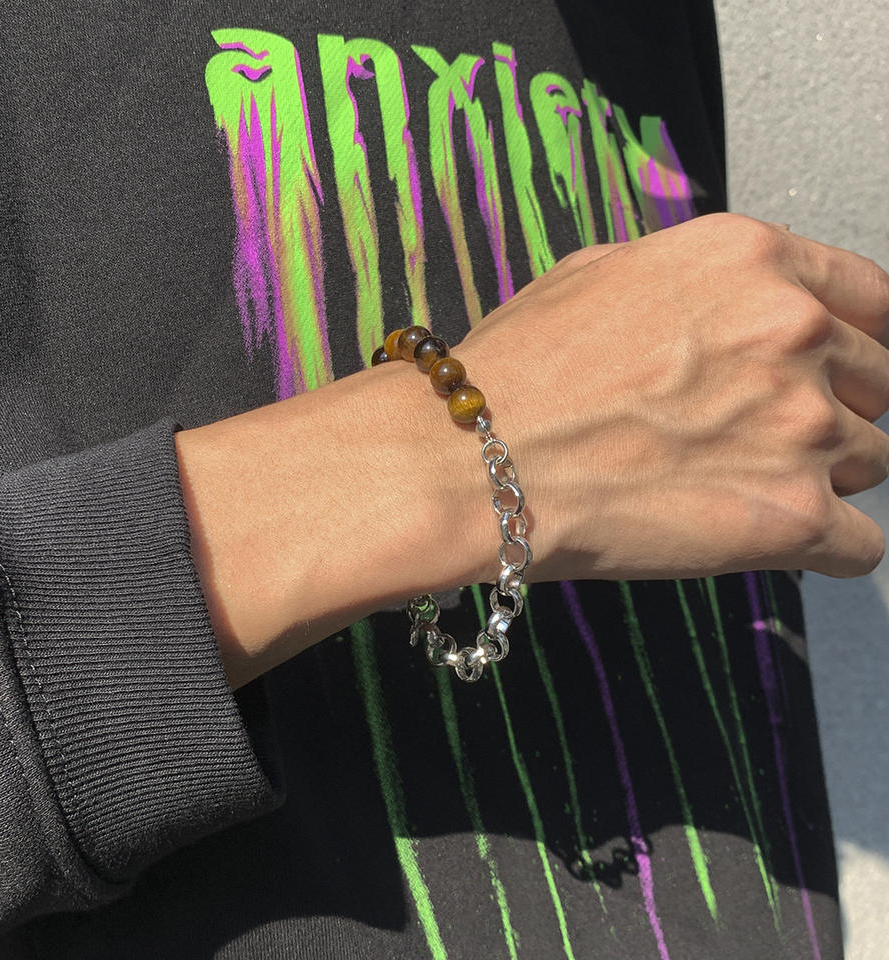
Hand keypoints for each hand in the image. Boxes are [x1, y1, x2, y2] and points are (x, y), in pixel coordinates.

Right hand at [453, 212, 888, 581]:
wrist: (475, 460)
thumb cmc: (520, 369)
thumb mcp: (603, 273)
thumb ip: (696, 281)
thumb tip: (729, 304)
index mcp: (752, 261)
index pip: (873, 297)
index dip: (861, 338)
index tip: (846, 367)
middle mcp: (793, 331)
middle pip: (877, 384)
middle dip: (837, 408)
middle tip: (767, 435)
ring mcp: (800, 426)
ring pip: (872, 462)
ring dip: (823, 476)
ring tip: (744, 486)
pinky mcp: (791, 518)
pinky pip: (861, 547)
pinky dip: (825, 548)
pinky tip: (771, 539)